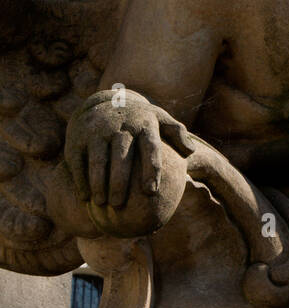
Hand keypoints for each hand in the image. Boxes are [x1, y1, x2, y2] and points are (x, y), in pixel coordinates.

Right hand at [65, 90, 192, 211]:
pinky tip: (85, 197)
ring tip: (102, 204)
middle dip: (120, 182)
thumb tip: (191, 152)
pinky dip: (81, 179)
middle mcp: (119, 126)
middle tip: (120, 205)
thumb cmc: (139, 121)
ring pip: (98, 160)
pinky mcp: (78, 137)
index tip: (151, 192)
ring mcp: (97, 131)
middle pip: (121, 157)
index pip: (150, 147)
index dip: (151, 169)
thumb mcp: (159, 119)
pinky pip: (78, 160)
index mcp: (143, 124)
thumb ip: (177, 133)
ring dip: (98, 183)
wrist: (104, 102)